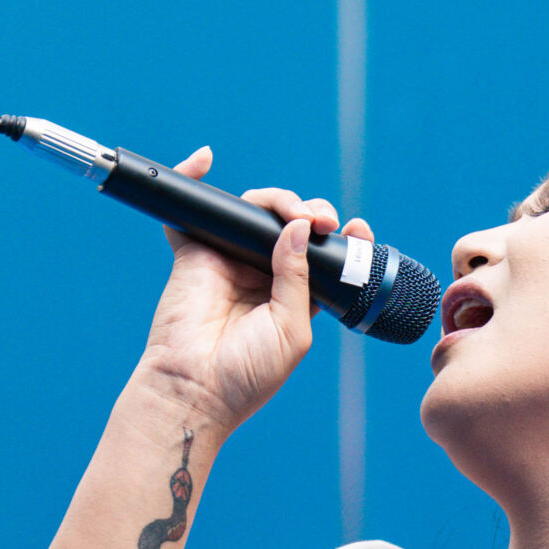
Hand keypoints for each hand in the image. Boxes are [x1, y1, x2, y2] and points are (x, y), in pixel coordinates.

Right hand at [131, 147, 375, 431]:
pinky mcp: (194, 252)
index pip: (321, 254)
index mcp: (295, 295)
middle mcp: (263, 273)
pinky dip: (192, 177)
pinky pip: (191, 208)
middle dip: (312, 212)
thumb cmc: (248, 373)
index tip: (357, 227)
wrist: (196, 389)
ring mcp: (229, 259)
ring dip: (278, 200)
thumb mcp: (293, 328)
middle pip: (291, 224)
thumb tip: (300, 227)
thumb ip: (300, 277)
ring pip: (254, 211)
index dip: (341, 235)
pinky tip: (204, 158)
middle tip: (324, 222)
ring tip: (297, 213)